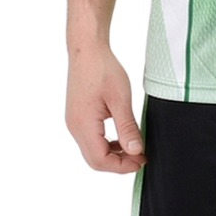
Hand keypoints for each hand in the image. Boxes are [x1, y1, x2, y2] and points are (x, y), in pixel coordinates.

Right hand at [65, 46, 145, 173]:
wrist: (87, 49)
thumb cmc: (103, 68)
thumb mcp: (121, 99)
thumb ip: (127, 127)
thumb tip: (135, 152)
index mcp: (83, 125)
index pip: (101, 160)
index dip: (122, 166)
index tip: (141, 161)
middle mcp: (74, 127)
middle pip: (94, 160)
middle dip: (118, 164)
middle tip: (140, 158)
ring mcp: (74, 122)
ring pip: (92, 151)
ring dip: (112, 154)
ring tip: (134, 148)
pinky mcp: (76, 116)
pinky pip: (90, 139)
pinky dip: (106, 143)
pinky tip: (121, 136)